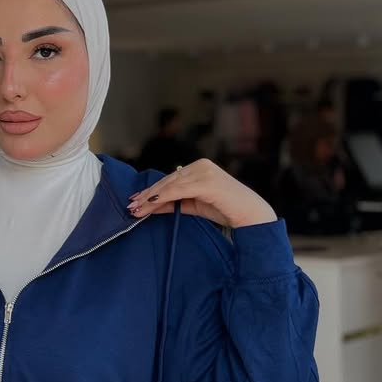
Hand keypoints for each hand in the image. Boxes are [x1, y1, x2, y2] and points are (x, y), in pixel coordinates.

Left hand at [127, 159, 275, 228]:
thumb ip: (175, 202)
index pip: (170, 179)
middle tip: (130, 205)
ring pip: (170, 185)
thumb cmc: (226, 210)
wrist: (251, 215)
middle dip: (147, 194)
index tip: (136, 200)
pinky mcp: (206, 182)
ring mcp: (204, 172)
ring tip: (136, 208)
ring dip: (150, 197)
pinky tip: (150, 204)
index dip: (151, 190)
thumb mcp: (195, 205)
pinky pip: (178, 190)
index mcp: (199, 167)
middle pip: (167, 181)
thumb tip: (152, 205)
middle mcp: (200, 165)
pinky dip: (162, 198)